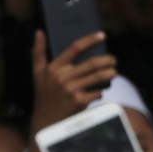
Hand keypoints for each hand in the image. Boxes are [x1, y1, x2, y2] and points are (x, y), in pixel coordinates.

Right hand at [28, 30, 116, 151]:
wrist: (45, 120)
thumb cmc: (43, 93)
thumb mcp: (37, 72)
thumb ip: (38, 52)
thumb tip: (39, 32)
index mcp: (54, 67)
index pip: (74, 48)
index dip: (90, 40)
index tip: (102, 35)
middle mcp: (62, 77)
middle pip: (92, 63)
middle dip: (107, 60)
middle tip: (114, 60)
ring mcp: (71, 89)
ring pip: (98, 76)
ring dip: (110, 73)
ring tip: (114, 72)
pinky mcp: (79, 101)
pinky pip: (97, 92)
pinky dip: (101, 91)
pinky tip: (100, 91)